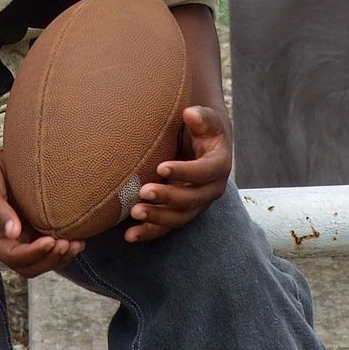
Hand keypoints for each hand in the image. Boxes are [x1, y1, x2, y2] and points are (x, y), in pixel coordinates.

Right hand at [0, 138, 84, 277]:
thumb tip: (14, 233)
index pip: (14, 257)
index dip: (33, 254)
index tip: (50, 240)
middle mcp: (8, 238)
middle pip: (31, 265)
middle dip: (51, 259)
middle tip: (67, 244)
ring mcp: (21, 231)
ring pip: (43, 256)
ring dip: (61, 255)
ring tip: (78, 244)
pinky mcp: (32, 219)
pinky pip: (49, 238)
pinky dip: (64, 241)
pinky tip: (78, 233)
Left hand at [125, 104, 231, 242]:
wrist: (200, 144)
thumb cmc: (199, 128)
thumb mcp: (204, 119)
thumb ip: (200, 117)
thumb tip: (190, 114)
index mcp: (219, 166)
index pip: (204, 172)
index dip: (184, 171)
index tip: (160, 167)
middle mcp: (210, 189)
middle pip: (191, 199)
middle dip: (168, 197)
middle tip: (143, 191)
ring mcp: (196, 204)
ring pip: (179, 217)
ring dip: (157, 218)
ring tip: (134, 212)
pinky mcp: (181, 213)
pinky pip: (166, 227)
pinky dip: (148, 232)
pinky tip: (129, 235)